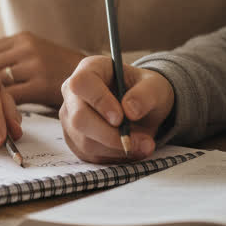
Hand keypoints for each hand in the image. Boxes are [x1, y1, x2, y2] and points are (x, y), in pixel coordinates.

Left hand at [0, 31, 85, 107]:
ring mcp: (33, 65)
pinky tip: (0, 115)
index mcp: (23, 38)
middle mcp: (26, 48)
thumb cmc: (58, 68)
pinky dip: (2, 107)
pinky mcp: (40, 85)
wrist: (90, 77)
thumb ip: (13, 55)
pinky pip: (11, 96)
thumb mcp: (36, 50)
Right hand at [59, 55, 174, 162]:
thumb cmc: (144, 91)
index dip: (99, 101)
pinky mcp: (76, 141)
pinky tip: (132, 148)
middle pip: (79, 118)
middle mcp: (73, 93)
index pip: (82, 83)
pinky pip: (90, 155)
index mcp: (90, 69)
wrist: (142, 109)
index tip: (121, 118)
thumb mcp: (154, 86)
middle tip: (143, 140)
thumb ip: (145, 94)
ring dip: (118, 148)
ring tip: (146, 144)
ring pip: (85, 141)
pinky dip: (114, 156)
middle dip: (110, 135)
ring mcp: (71, 118)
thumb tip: (130, 111)